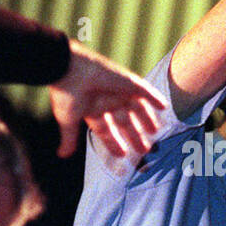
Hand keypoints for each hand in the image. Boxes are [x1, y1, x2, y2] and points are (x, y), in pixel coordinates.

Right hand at [48, 41, 167, 157]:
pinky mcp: (127, 82)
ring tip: (156, 131)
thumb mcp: (68, 120)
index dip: (114, 143)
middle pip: (125, 122)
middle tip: (145, 149)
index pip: (107, 131)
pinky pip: (145, 91)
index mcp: (93, 111)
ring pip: (137, 108)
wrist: (71, 70)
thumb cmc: (67, 95)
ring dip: (147, 119)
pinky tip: (163, 106)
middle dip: (135, 136)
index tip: (122, 154)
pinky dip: (154, 98)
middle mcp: (107, 102)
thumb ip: (69, 138)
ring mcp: (118, 92)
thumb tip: (62, 155)